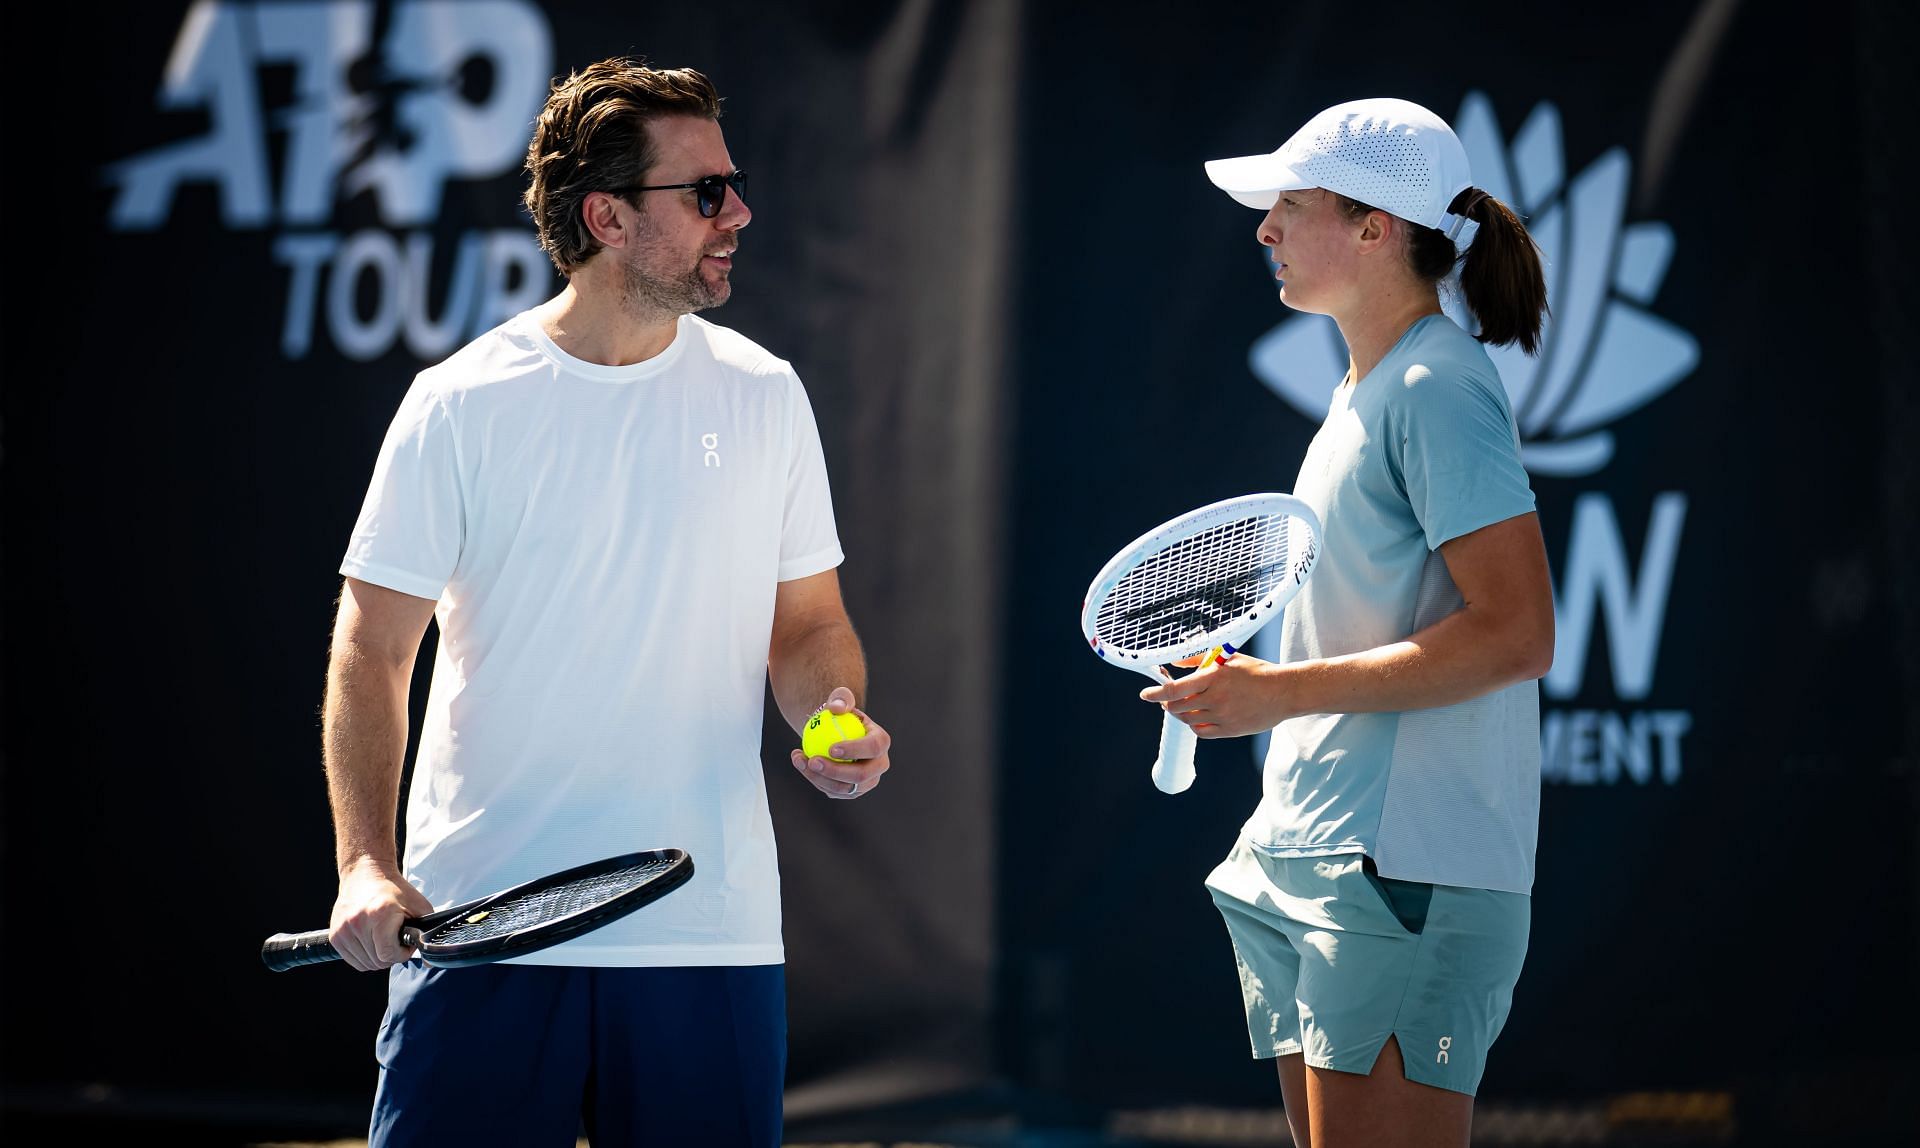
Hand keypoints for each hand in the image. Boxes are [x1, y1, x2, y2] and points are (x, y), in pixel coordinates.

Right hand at [329, 856, 434, 971]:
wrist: (365, 874)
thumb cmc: (394, 890)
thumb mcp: (418, 906)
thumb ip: (426, 932)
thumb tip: (431, 962)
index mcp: (379, 914)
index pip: (388, 954)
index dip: (402, 954)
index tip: (406, 944)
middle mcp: (357, 922)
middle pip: (377, 961)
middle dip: (392, 955)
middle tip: (396, 939)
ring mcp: (343, 930)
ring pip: (365, 964)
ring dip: (378, 957)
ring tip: (384, 939)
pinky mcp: (335, 936)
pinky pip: (353, 961)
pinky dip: (365, 956)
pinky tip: (372, 941)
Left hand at [790, 686, 890, 799]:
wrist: (835, 733)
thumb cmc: (839, 714)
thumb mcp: (840, 700)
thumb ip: (840, 699)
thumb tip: (836, 708)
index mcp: (881, 742)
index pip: (874, 748)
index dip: (855, 750)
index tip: (831, 748)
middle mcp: (878, 766)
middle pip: (861, 775)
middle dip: (836, 771)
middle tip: (813, 761)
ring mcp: (866, 782)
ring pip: (844, 788)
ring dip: (819, 777)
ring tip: (800, 760)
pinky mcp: (850, 792)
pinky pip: (832, 790)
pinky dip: (814, 779)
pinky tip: (800, 762)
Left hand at [1138, 651, 1295, 737]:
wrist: (1284, 692)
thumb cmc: (1257, 671)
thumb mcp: (1228, 658)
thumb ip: (1199, 659)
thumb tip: (1175, 662)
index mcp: (1214, 677)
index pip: (1175, 688)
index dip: (1156, 693)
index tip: (1145, 694)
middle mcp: (1216, 699)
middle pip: (1177, 706)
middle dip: (1166, 703)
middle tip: (1165, 698)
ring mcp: (1223, 717)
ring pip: (1188, 719)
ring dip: (1180, 713)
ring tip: (1182, 706)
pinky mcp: (1230, 730)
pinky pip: (1202, 732)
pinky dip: (1194, 725)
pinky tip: (1196, 718)